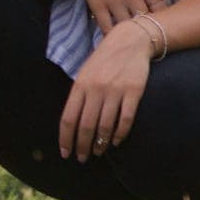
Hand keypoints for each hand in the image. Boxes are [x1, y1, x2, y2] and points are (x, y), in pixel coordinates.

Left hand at [59, 21, 151, 162]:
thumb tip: (72, 124)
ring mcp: (115, 91)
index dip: (66, 139)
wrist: (129, 41)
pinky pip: (125, 119)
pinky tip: (116, 141)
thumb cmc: (104, 60)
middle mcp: (96, 89)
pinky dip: (120, 134)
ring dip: (101, 144)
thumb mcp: (85, 73)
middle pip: (86, 126)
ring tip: (98, 152)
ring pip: (105, 126)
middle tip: (82, 158)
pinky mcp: (133, 92)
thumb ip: (79, 96)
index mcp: (80, 85)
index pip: (69, 118)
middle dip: (82, 146)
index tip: (65, 153)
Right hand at [70, 0, 163, 34]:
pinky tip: (115, 40)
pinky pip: (107, 28)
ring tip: (132, 44)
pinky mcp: (98, 6)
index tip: (162, 30)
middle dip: (148, 33)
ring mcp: (114, 1)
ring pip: (127, 28)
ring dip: (130, 37)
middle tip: (148, 42)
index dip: (164, 23)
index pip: (161, 11)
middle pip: (145, 23)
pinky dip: (113, 36)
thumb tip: (160, 16)